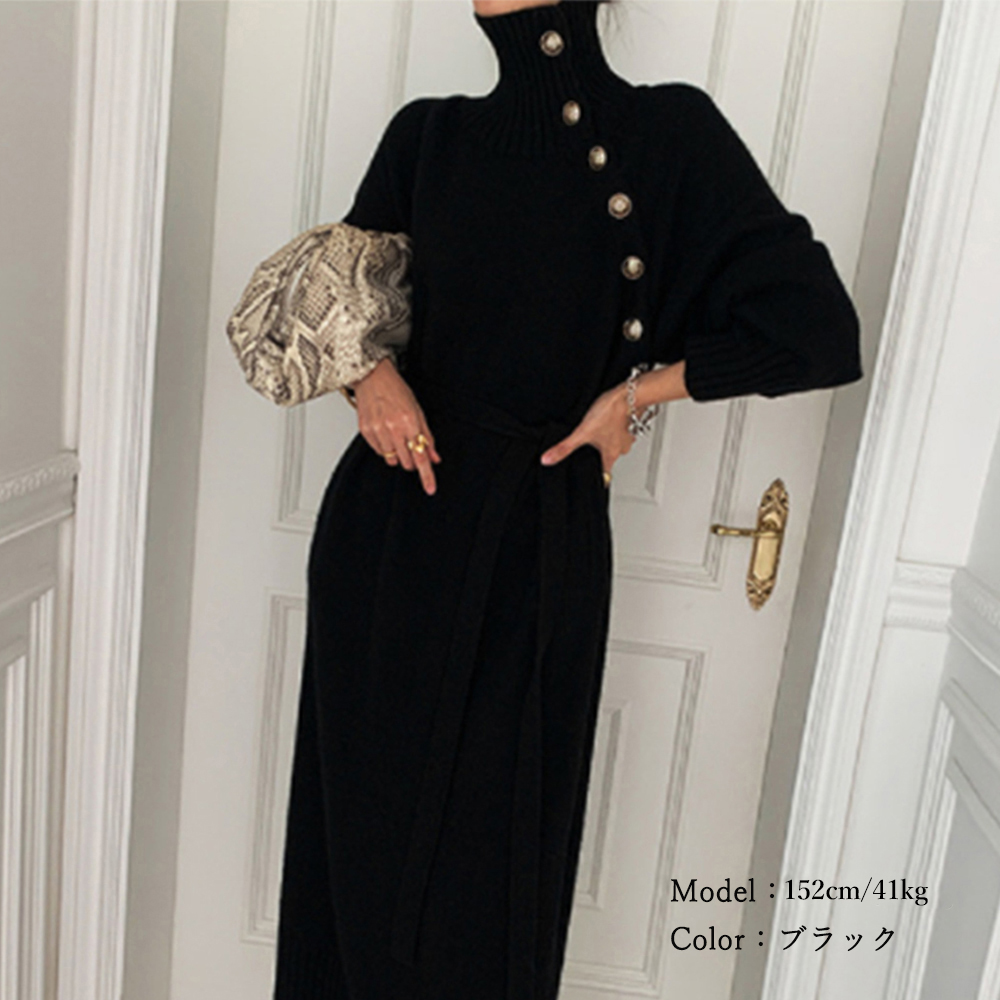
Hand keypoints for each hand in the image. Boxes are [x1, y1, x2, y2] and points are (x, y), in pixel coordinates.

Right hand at [351, 357, 441, 494]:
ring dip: (398, 453)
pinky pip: (379, 452)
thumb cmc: (396, 390)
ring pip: (392, 460)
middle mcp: (393, 428)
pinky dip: (384, 448)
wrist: (372, 377)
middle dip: (412, 459)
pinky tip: (385, 432)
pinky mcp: (366, 432)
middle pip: (407, 462)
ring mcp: (378, 431)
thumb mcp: (418, 411)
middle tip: (411, 445)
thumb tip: (434, 457)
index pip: (421, 456)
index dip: (426, 475)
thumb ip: (427, 436)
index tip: (430, 488)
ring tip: (396, 435)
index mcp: (409, 422)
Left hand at [539, 382, 633, 478]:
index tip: (594, 480)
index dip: (598, 477)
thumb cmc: (610, 413)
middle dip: (600, 453)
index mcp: (610, 454)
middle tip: (591, 449)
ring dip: (608, 438)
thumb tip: (548, 460)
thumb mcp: (582, 432)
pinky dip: (615, 426)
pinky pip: (622, 429)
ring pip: (617, 443)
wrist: (630, 395)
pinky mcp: (631, 422)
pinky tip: (608, 419)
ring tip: (598, 431)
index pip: (605, 474)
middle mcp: (622, 448)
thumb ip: (565, 447)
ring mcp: (628, 435)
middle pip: (610, 457)